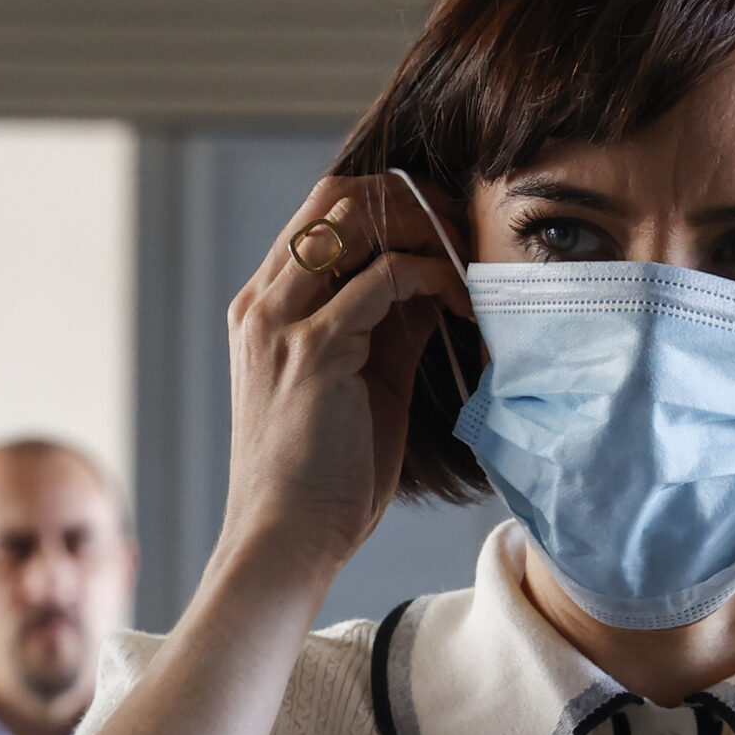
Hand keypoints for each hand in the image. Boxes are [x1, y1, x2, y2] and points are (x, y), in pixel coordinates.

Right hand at [218, 173, 471, 580]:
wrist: (285, 538)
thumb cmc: (324, 476)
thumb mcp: (360, 382)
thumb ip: (387, 326)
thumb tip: (435, 280)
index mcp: (264, 307)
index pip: (321, 212)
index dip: (389, 203)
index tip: (448, 224)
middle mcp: (263, 302)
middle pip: (334, 196)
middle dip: (410, 198)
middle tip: (467, 225)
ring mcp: (283, 321)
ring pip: (355, 221)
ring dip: (426, 228)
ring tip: (471, 256)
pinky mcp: (314, 348)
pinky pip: (384, 277)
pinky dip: (434, 275)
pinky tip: (463, 302)